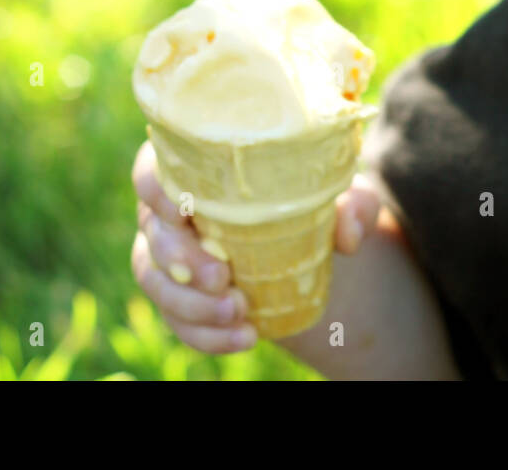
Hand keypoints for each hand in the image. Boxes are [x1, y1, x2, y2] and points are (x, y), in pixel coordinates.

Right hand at [130, 138, 384, 352]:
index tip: (184, 210)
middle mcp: (170, 211)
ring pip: (154, 281)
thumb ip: (354, 202)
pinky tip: (245, 338)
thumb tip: (348, 231)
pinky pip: (177, 320)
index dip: (156, 188)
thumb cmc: (311, 199)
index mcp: (196, 169)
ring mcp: (168, 256)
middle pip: (153, 232)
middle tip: (222, 278)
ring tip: (240, 314)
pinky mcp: (179, 296)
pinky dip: (206, 335)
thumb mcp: (342, 195)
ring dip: (191, 305)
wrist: (308, 242)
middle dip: (180, 260)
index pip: (154, 168)